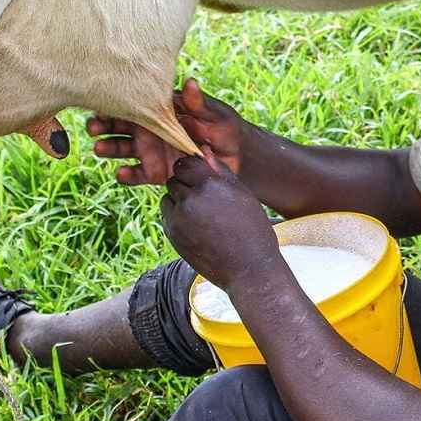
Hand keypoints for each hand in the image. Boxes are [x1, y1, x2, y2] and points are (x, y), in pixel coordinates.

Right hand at [88, 78, 244, 184]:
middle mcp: (149, 130)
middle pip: (119, 126)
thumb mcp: (215, 114)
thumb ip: (199, 104)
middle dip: (102, 126)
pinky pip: (136, 175)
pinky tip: (121, 173)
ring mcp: (151, 152)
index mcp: (159, 111)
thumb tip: (190, 82)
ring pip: (121, 149)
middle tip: (93, 128)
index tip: (100, 104)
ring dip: (109, 149)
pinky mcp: (156, 173)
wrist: (236, 157)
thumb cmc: (225, 128)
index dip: (114, 104)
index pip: (132, 104)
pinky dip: (127, 175)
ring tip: (100, 149)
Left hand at [160, 152, 281, 289]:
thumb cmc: (252, 229)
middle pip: (174, 179)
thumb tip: (203, 150)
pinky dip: (177, 217)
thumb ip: (220, 171)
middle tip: (204, 198)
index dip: (191, 169)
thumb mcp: (242, 194)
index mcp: (211, 184)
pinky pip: (167, 216)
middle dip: (185, 184)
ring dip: (178, 200)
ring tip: (201, 214)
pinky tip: (197, 227)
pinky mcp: (173, 235)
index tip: (200, 177)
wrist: (249, 270)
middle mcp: (191, 199)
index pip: (185, 163)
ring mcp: (179, 218)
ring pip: (168, 197)